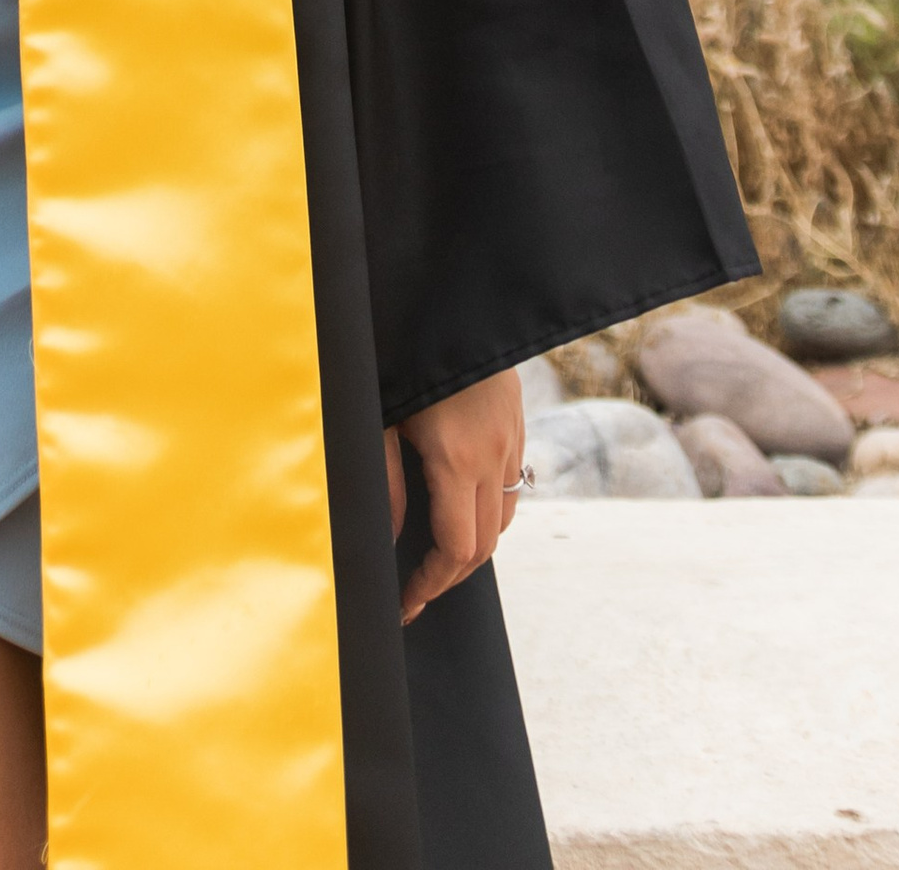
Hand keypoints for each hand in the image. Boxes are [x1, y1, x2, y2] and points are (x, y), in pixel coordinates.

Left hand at [384, 368, 524, 624]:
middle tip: (417, 591)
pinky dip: (490, 510)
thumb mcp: (380, 418)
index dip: (431, 585)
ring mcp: (511, 439)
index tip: (407, 603)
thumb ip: (387, 482)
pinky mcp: (518, 421)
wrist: (454, 294)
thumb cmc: (403, 352)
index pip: (455, 550)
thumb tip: (395, 538)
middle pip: (485, 545)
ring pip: (505, 518)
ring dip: (475, 546)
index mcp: (456, 459)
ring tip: (437, 558)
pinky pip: (513, 484)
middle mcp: (493, 455)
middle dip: (450, 577)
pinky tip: (461, 507)